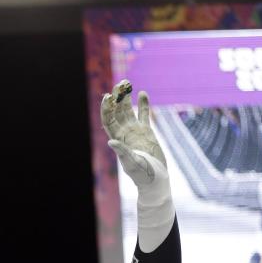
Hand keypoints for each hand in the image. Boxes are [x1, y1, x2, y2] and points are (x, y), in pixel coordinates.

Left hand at [100, 80, 167, 194]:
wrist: (155, 178)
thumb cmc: (142, 173)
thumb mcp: (131, 162)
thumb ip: (122, 151)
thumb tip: (111, 141)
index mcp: (117, 139)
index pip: (108, 120)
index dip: (106, 108)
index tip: (107, 96)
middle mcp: (124, 133)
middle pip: (117, 112)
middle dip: (117, 98)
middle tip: (120, 84)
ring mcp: (134, 131)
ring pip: (128, 110)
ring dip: (127, 98)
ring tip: (127, 84)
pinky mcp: (146, 131)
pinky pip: (143, 115)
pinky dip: (143, 104)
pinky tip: (142, 93)